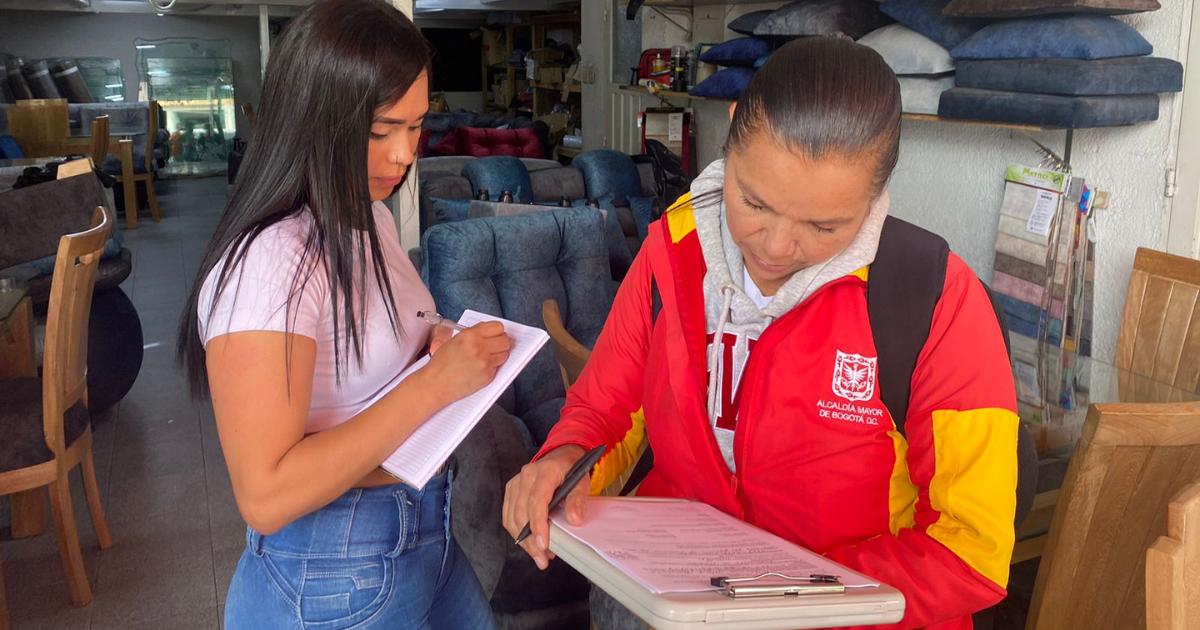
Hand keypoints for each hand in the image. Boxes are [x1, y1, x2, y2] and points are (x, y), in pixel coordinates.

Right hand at [421, 321, 510, 404]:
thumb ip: (473, 333)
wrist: (435, 383)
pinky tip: (481, 368)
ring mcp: (484, 362)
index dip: (496, 331)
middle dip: (500, 343)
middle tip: (493, 347)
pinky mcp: (487, 375)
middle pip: (505, 340)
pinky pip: (498, 367)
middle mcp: (479, 346)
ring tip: (486, 358)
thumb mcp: (454, 340)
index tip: (495, 335)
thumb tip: (489, 332)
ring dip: (498, 356)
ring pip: (505, 354)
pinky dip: (492, 368)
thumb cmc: (442, 363)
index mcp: (470, 335)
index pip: (498, 327)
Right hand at [503, 444, 587, 569]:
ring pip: (512, 517)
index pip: (537, 502)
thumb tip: (574, 520)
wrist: (561, 454)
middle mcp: (525, 476)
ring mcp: (515, 483)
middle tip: (542, 559)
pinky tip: (529, 543)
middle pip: (522, 513)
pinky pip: (508, 516)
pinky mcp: (511, 490)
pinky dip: (517, 532)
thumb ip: (578, 500)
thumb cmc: (571, 469)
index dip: (538, 526)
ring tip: (538, 555)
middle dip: (530, 540)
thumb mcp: (582, 481)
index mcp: (545, 472)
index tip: (543, 545)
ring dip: (523, 540)